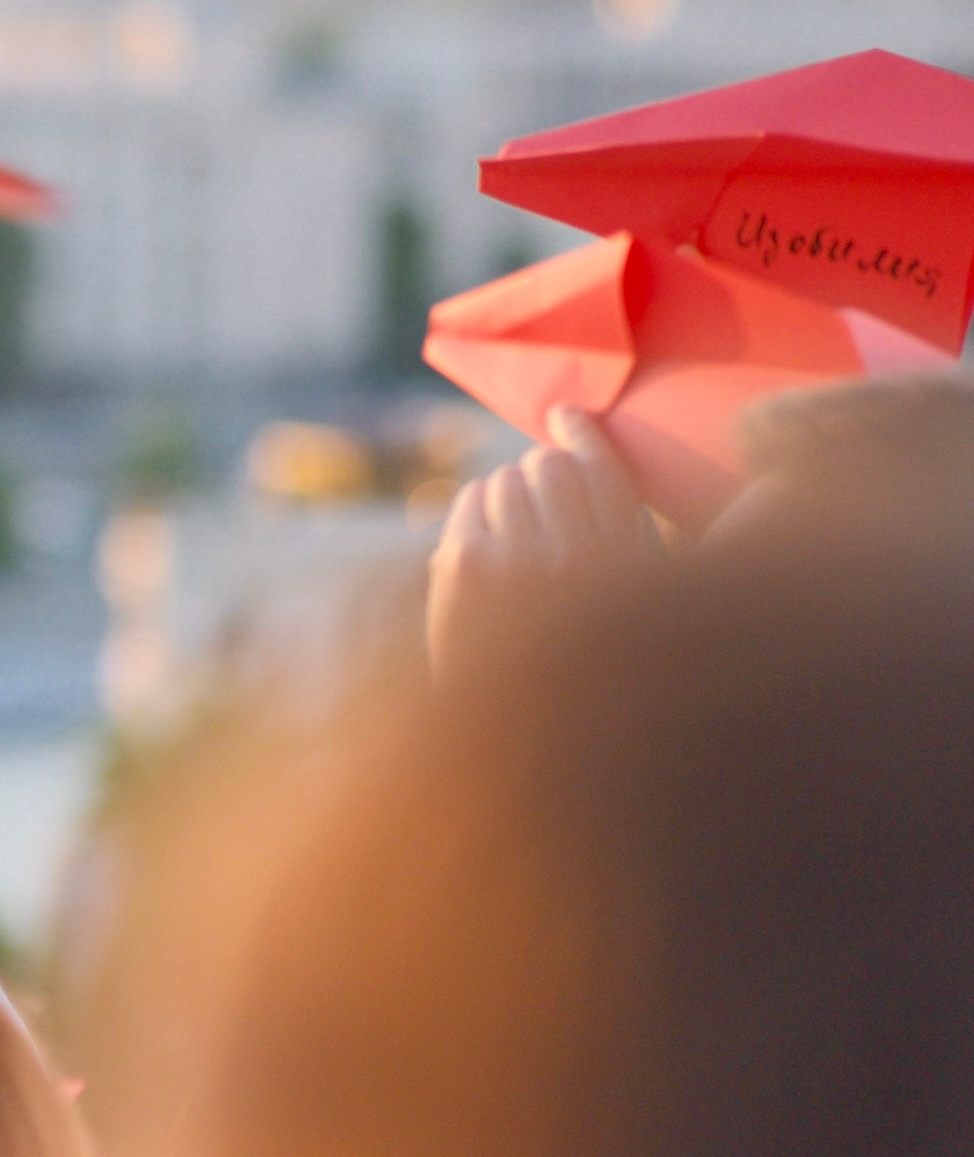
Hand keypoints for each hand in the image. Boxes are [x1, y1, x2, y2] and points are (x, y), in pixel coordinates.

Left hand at [427, 405, 663, 676]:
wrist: (510, 740)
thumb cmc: (578, 673)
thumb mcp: (643, 609)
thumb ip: (654, 541)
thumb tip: (690, 473)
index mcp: (632, 569)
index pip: (606, 471)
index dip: (582, 434)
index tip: (566, 416)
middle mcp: (579, 557)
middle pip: (550, 466)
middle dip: (541, 476)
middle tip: (537, 504)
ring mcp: (519, 560)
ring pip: (506, 479)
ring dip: (508, 496)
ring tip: (513, 537)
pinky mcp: (467, 566)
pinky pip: (469, 500)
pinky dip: (474, 511)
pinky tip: (483, 543)